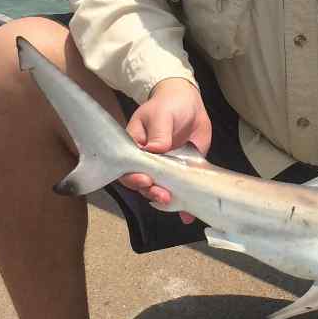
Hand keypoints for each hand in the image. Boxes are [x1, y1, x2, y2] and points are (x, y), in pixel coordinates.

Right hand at [119, 78, 210, 223]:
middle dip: (151, 192)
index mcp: (136, 147)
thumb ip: (159, 133)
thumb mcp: (162, 115)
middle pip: (143, 184)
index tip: (146, 180)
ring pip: (160, 189)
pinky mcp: (182, 173)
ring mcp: (165, 169)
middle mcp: (148, 162)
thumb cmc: (169, 105)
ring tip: (174, 203)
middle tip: (163, 195)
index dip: (133, 178)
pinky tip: (187, 215)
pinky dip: (184, 205)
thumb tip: (155, 151)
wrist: (189, 103)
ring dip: (166, 200)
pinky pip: (181, 190)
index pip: (127, 168)